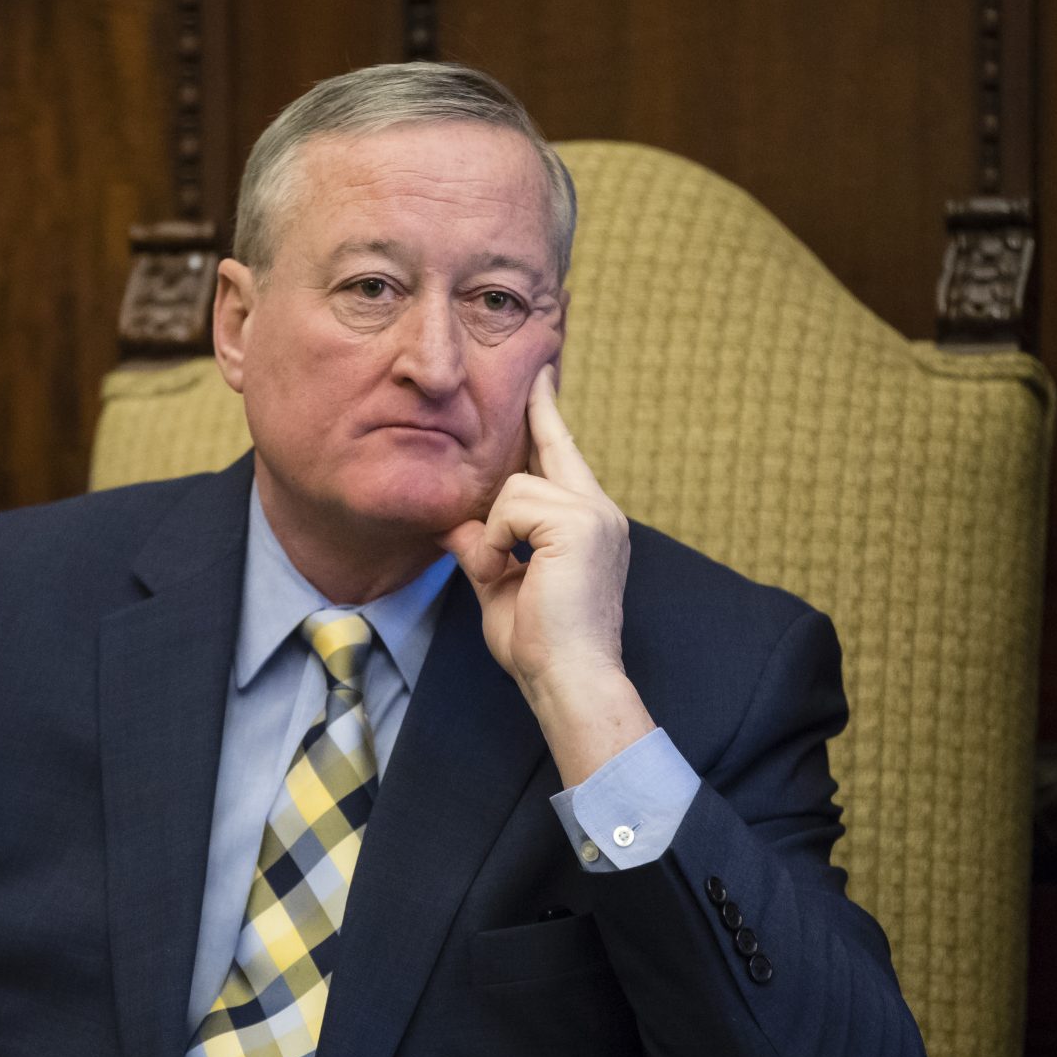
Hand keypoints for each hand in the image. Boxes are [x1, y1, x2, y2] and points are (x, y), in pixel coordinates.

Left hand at [441, 366, 653, 783]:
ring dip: (494, 535)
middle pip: (547, 451)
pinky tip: (510, 573)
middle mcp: (600, 511)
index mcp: (589, 525)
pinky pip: (512, 506)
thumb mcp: (502, 589)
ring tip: (502, 575)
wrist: (570, 679)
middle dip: (536, 417)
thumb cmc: (542, 648)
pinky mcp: (579, 521)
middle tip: (534, 387)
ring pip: (515, 486)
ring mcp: (594, 514)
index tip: (541, 377)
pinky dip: (497, 542)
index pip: (563, 456)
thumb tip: (455, 527)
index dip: (548, 417)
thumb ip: (483, 552)